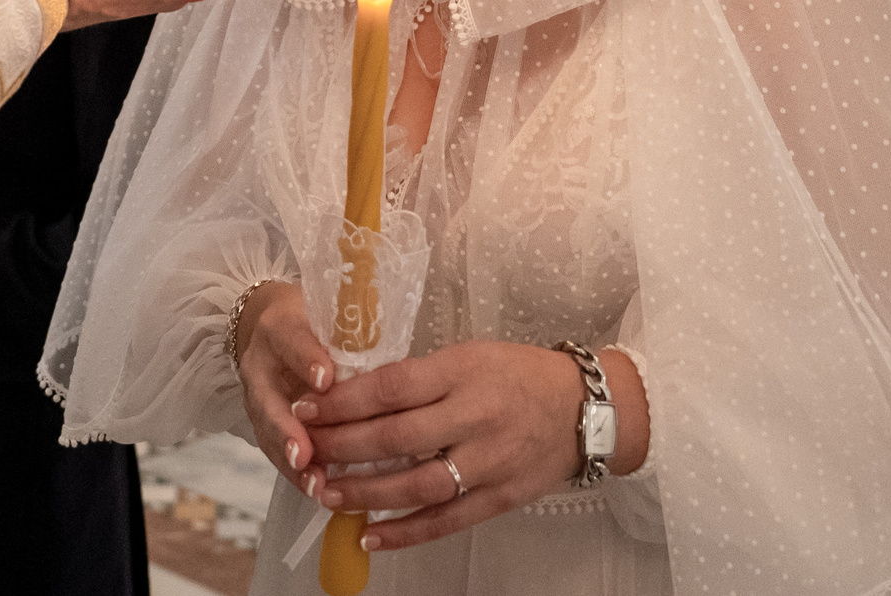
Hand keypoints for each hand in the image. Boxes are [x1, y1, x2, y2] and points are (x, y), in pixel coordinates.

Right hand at [234, 283, 333, 498]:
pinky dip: (296, 473)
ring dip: (290, 461)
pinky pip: (275, 451)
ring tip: (314, 484)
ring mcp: (257, 398)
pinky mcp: (263, 424)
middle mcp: (260, 365)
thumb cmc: (316, 325)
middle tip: (303, 453)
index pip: (291, 341)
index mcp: (280, 329)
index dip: (307, 360)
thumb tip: (391, 371)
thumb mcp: (330, 318)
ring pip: (268, 432)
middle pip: (267, 398)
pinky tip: (317, 492)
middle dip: (286, 429)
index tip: (326, 378)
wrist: (276, 329)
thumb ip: (352, 340)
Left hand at [301, 340, 647, 551]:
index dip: (343, 401)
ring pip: (417, 484)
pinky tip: (368, 535)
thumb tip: (354, 396)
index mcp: (463, 371)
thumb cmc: (517, 373)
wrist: (585, 408)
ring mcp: (489, 461)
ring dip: (365, 494)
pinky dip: (405, 532)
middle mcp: (475, 416)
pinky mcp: (500, 497)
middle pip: (397, 437)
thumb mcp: (467, 355)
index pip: (392, 387)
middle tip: (305, 453)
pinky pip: (447, 521)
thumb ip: (418, 377)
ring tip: (325, 493)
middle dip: (342, 447)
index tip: (305, 408)